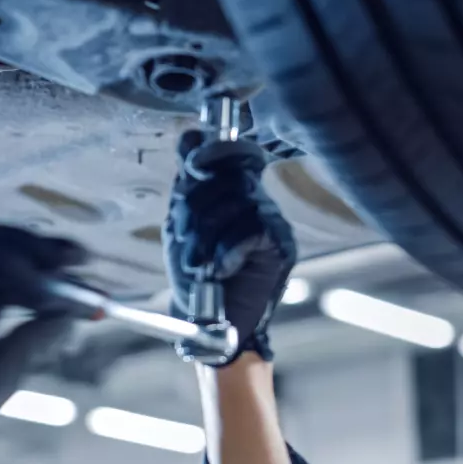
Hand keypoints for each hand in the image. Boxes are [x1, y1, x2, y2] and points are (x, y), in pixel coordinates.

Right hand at [0, 225, 85, 463]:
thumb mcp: (1, 372)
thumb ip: (32, 340)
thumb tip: (71, 317)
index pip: (15, 271)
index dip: (49, 264)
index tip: (83, 267)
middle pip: (4, 248)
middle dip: (44, 248)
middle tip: (78, 257)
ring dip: (27, 252)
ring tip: (59, 271)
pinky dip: (5, 265)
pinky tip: (32, 286)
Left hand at [162, 131, 297, 363]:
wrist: (212, 326)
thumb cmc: (195, 280)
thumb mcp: (181, 228)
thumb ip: (187, 187)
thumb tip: (191, 137)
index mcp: (231, 193)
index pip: (228, 152)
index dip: (211, 152)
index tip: (192, 166)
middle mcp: (255, 201)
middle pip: (224, 178)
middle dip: (193, 211)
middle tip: (184, 243)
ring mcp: (271, 221)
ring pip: (235, 204)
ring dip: (204, 238)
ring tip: (196, 265)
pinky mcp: (281, 246)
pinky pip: (250, 230)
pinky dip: (226, 252)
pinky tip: (220, 271)